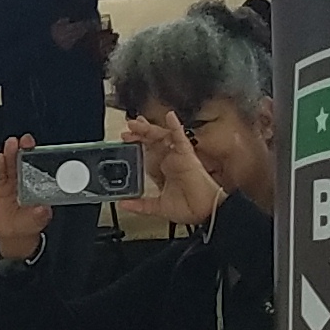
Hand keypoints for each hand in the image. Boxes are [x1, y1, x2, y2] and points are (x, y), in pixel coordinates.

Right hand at [0, 133, 46, 261]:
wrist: (13, 234)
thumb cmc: (28, 224)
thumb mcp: (36, 222)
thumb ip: (40, 216)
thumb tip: (44, 210)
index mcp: (39, 186)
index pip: (39, 168)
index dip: (39, 157)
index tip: (40, 150)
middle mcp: (26, 181)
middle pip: (24, 162)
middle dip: (25, 150)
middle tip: (26, 140)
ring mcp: (12, 182)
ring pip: (11, 165)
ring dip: (11, 153)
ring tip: (11, 144)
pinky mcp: (0, 186)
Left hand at [117, 108, 220, 229]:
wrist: (204, 213)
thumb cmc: (189, 208)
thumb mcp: (158, 207)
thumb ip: (141, 205)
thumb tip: (124, 204)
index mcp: (165, 171)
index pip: (149, 152)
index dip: (138, 144)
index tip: (125, 139)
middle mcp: (171, 161)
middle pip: (153, 142)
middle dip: (140, 133)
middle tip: (128, 128)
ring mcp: (179, 157)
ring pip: (163, 137)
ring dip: (150, 129)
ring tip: (137, 123)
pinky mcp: (188, 156)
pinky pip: (181, 138)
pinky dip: (175, 127)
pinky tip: (170, 117)